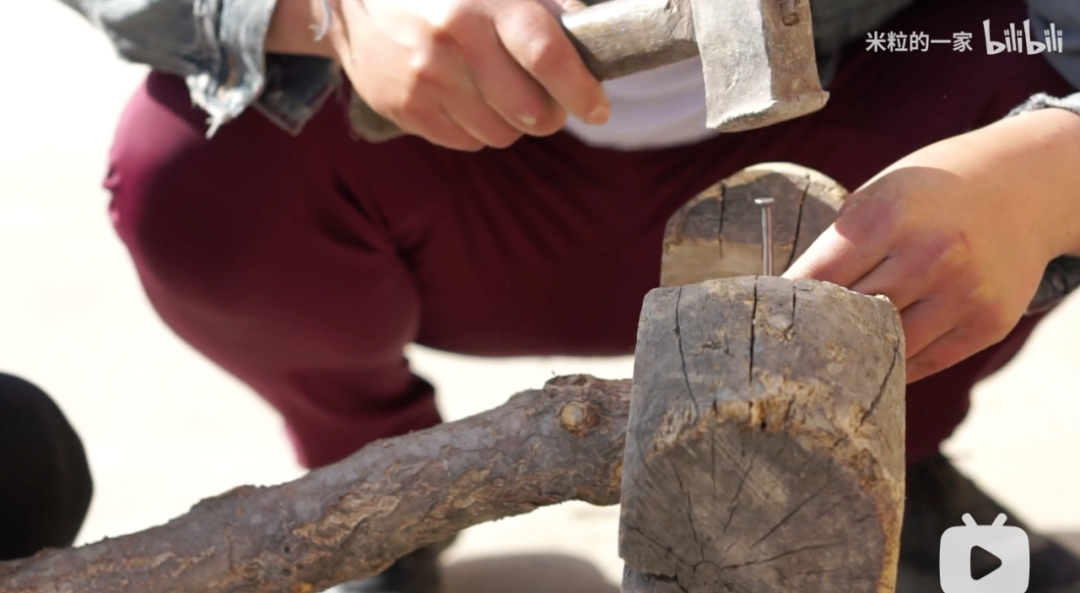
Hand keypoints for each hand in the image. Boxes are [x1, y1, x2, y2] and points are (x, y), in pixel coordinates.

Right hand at [314, 0, 609, 150]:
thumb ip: (546, 3)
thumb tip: (590, 36)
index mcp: (485, 1)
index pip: (547, 55)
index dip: (581, 90)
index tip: (598, 107)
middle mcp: (455, 39)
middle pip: (531, 110)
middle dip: (553, 114)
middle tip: (553, 103)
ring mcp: (426, 78)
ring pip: (502, 133)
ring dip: (515, 123)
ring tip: (504, 96)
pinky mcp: (405, 107)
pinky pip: (468, 141)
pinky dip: (479, 128)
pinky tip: (470, 99)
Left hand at [782, 109, 1079, 382]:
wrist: (1025, 184)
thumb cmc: (933, 191)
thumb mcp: (880, 194)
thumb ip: (839, 244)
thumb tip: (788, 299)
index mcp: (889, 217)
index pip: (816, 277)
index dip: (785, 301)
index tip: (764, 317)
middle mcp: (929, 256)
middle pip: (847, 317)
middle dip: (815, 331)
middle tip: (788, 345)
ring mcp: (963, 293)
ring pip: (886, 347)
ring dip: (856, 353)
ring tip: (830, 357)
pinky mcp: (988, 323)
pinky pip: (924, 362)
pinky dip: (895, 364)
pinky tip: (876, 358)